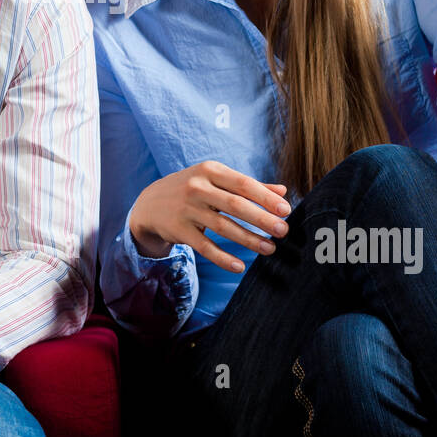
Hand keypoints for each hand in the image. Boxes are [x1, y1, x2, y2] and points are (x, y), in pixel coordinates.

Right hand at [129, 161, 291, 273]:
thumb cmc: (193, 189)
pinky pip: (205, 247)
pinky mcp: (179, 230)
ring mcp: (187, 209)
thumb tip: (283, 192)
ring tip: (269, 248)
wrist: (150, 203)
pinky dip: (223, 258)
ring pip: (223, 227)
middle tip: (283, 231)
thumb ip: (248, 185)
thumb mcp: (216, 179)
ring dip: (249, 240)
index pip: (243, 183)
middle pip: (235, 205)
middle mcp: (197, 187)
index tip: (286, 210)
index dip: (265, 198)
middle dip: (262, 219)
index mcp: (210, 170)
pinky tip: (240, 266)